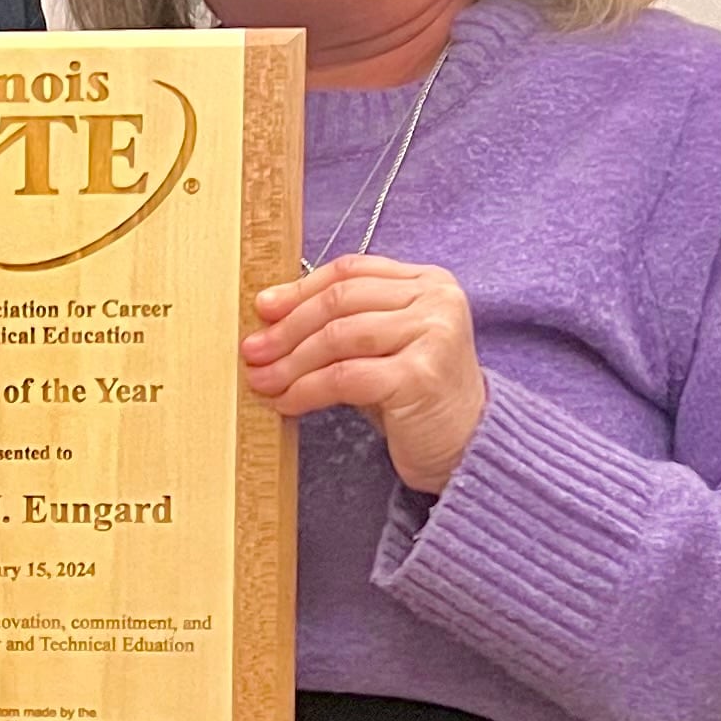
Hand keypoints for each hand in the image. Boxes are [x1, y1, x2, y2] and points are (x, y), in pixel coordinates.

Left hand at [243, 254, 488, 492]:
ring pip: (339, 337)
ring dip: (291, 362)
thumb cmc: (419, 400)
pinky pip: (345, 377)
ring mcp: (432, 334)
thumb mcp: (385, 349)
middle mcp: (436, 300)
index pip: (351, 270)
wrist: (467, 449)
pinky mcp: (420, 375)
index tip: (264, 308)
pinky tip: (287, 403)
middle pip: (341, 300)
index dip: (301, 288)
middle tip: (253, 351)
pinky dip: (307, 390)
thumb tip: (272, 321)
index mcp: (428, 282)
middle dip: (288, 327)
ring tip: (263, 381)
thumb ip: (346, 325)